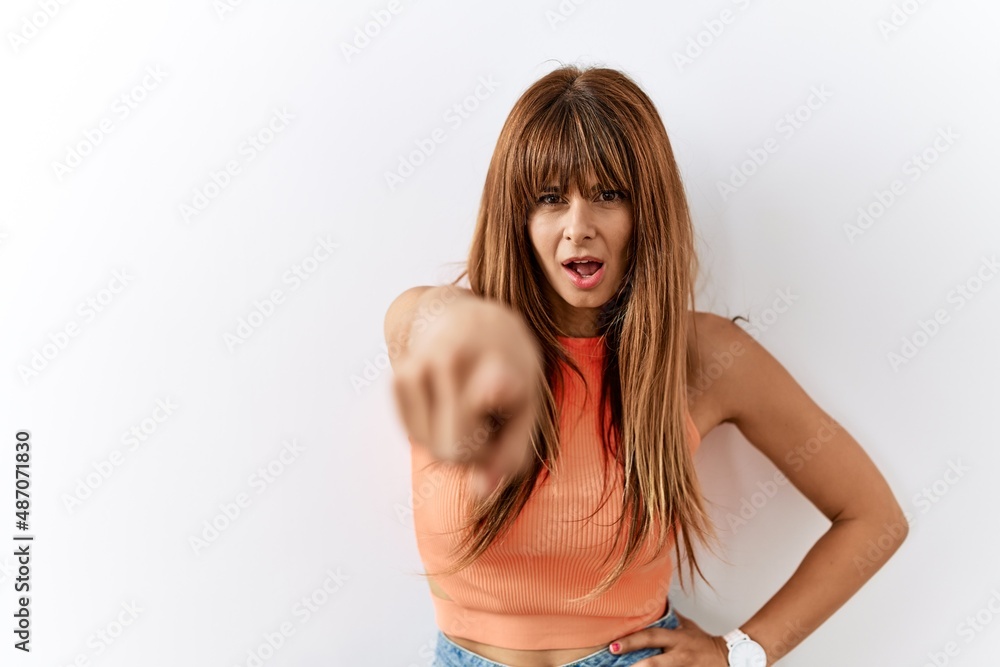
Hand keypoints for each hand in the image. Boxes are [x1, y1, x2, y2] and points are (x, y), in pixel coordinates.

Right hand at [391, 294, 542, 498]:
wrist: (465, 319)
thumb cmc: (506, 367)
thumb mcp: (528, 404)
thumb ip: (512, 453)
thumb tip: (481, 491)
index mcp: (501, 363)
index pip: (493, 382)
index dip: (495, 389)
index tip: (498, 384)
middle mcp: (458, 360)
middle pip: (456, 449)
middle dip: (474, 454)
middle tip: (490, 425)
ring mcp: (423, 366)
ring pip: (431, 448)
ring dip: (451, 443)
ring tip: (468, 407)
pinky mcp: (398, 375)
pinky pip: (412, 436)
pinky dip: (429, 434)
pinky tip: (445, 406)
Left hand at [608, 611, 729, 665]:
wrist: (728, 658)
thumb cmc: (702, 642)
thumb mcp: (686, 626)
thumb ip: (669, 617)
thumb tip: (652, 601)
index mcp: (676, 638)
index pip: (651, 637)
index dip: (632, 641)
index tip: (613, 646)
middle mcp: (679, 655)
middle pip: (654, 663)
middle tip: (616, 660)